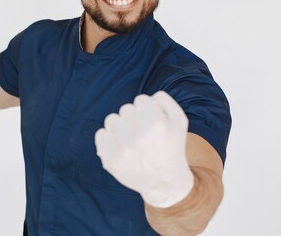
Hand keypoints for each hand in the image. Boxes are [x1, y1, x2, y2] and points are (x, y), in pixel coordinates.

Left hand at [94, 91, 193, 207]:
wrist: (164, 182)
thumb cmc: (171, 146)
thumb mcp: (179, 121)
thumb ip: (164, 100)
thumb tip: (143, 97)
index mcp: (156, 122)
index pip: (141, 100)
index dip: (148, 110)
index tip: (153, 124)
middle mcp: (138, 134)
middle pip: (126, 109)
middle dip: (134, 118)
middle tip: (144, 135)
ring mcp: (122, 148)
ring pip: (111, 119)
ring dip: (120, 127)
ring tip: (132, 140)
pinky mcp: (109, 158)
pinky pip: (101, 134)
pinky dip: (109, 138)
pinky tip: (121, 147)